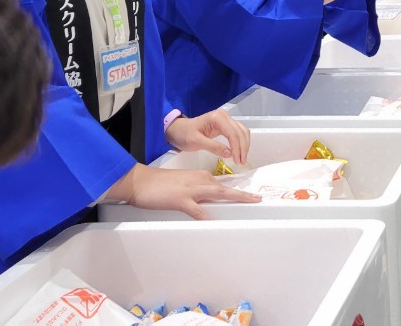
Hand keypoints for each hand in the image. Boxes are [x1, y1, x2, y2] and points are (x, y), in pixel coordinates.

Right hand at [111, 164, 259, 219]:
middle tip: (258, 199)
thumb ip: (198, 191)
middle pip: (226, 189)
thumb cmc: (160, 184)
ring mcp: (192, 190)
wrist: (141, 181)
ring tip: (248, 204)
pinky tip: (214, 223)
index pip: (223, 184)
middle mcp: (200, 180)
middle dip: (243, 195)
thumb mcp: (184, 184)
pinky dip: (206, 217)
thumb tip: (209, 202)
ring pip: (218, 195)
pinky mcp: (181, 200)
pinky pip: (197, 210)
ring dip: (234, 199)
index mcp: (201, 176)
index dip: (237, 191)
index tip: (250, 195)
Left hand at [166, 110, 250, 165]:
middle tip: (242, 162)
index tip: (237, 161)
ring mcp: (226, 119)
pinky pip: (238, 132)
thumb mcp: (196, 142)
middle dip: (243, 148)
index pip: (232, 133)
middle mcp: (224, 116)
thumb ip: (213, 147)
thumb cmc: (184, 135)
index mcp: (217, 118)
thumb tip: (230, 154)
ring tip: (242, 159)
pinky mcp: (226, 125)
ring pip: (242, 131)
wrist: (178, 130)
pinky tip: (240, 152)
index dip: (237, 148)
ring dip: (244, 145)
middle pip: (240, 132)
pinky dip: (241, 142)